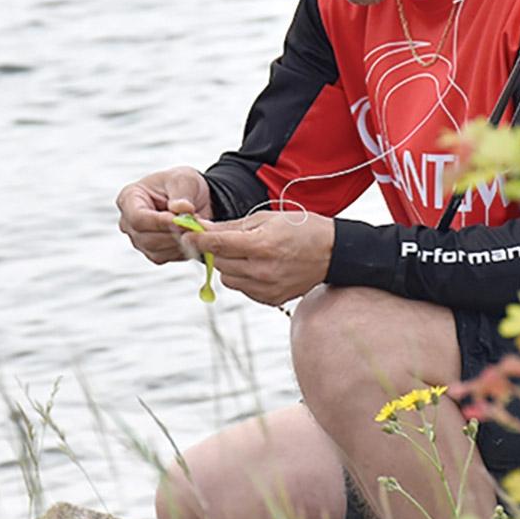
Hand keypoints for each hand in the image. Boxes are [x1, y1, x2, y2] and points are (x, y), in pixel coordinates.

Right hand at [115, 166, 212, 264]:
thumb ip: (182, 193)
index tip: (178, 220)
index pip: (137, 217)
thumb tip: (182, 209)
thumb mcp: (184, 179)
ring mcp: (140, 239)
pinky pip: (168, 256)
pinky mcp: (154, 252)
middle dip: (173, 233)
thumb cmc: (181, 183)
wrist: (194, 197)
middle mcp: (129, 222)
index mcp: (129, 198)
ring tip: (197, 226)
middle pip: (146, 238)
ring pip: (157, 251)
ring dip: (181, 241)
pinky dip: (184, 248)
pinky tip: (194, 235)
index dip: (157, 222)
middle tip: (195, 224)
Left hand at [190, 212, 333, 307]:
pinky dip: (242, 278)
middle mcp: (262, 270)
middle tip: (220, 240)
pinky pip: (242, 289)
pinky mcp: (270, 299)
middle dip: (215, 250)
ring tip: (246, 253)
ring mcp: (266, 288)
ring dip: (229, 265)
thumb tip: (203, 228)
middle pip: (219, 262)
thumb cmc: (301, 229)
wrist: (333, 253)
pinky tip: (257, 266)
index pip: (218, 244)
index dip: (198, 239)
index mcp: (261, 245)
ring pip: (228, 278)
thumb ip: (233, 226)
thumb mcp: (267, 218)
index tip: (186, 234)